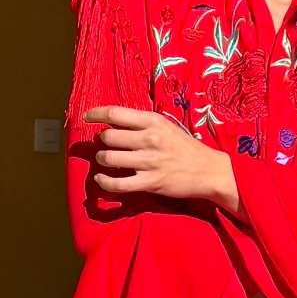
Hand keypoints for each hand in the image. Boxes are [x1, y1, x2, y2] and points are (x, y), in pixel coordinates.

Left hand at [83, 107, 238, 211]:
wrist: (209, 171)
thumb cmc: (186, 148)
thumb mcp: (167, 127)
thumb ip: (143, 124)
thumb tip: (113, 123)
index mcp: (154, 121)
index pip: (115, 113)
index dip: (95, 114)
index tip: (87, 117)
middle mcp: (149, 139)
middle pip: (108, 136)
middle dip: (102, 141)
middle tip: (107, 145)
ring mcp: (149, 162)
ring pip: (108, 158)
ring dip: (102, 160)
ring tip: (106, 161)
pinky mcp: (150, 183)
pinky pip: (117, 184)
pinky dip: (104, 182)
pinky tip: (101, 179)